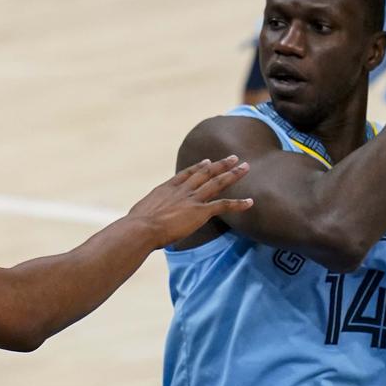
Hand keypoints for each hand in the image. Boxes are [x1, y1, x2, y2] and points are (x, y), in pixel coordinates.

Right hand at [128, 156, 252, 247]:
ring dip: (233, 174)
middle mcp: (181, 190)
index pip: (186, 175)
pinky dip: (238, 203)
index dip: (198, 167)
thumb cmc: (135, 226)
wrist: (141, 228)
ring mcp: (192, 199)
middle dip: (220, 165)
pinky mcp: (200, 211)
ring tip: (245, 167)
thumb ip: (145, 214)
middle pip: (205, 173)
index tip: (207, 161)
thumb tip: (138, 221)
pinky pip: (223, 206)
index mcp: (166, 189)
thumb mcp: (139, 214)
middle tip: (233, 157)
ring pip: (217, 183)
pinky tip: (250, 202)